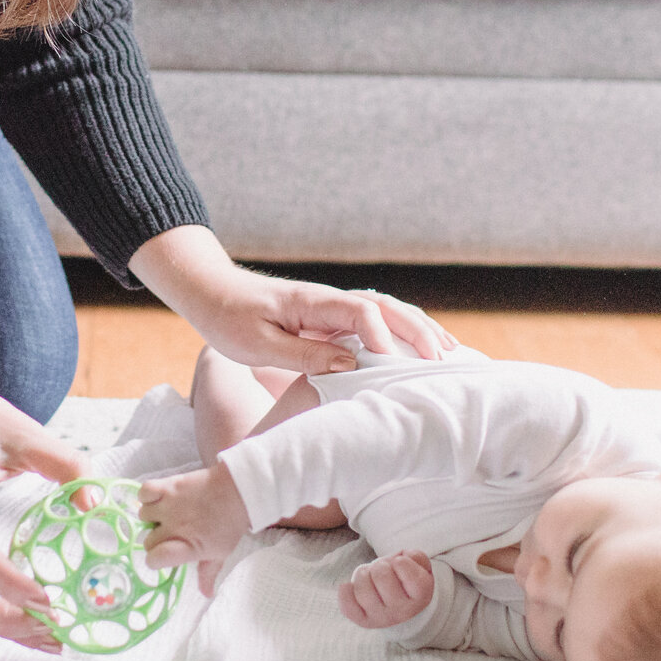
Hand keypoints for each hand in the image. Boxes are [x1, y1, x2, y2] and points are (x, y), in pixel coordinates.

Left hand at [128, 225, 456, 375]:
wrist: (213, 293)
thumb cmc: (230, 319)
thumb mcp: (259, 344)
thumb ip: (304, 355)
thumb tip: (351, 366)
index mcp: (314, 303)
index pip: (362, 314)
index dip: (382, 340)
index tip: (395, 368)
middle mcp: (331, 301)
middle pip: (387, 308)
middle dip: (418, 331)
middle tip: (444, 360)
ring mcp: (334, 309)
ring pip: (388, 312)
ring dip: (418, 329)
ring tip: (448, 352)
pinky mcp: (332, 319)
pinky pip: (376, 322)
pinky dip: (402, 332)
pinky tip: (420, 348)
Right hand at [138, 465, 252, 595]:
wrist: (239, 490)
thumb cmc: (230, 523)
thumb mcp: (221, 553)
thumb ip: (208, 574)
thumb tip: (206, 594)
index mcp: (187, 547)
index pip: (154, 559)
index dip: (155, 560)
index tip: (162, 556)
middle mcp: (174, 528)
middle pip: (147, 540)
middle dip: (156, 540)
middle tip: (169, 533)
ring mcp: (169, 506)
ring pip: (143, 517)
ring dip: (152, 517)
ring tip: (165, 514)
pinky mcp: (168, 486)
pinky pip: (144, 492)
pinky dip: (146, 496)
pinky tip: (157, 499)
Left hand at [338, 549, 435, 628]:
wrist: (404, 607)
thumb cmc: (408, 580)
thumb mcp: (420, 566)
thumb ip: (416, 557)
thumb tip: (401, 557)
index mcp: (421, 595)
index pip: (402, 566)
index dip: (398, 560)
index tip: (400, 564)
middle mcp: (402, 611)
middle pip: (380, 574)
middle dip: (379, 565)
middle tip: (383, 570)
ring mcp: (382, 618)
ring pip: (362, 588)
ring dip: (362, 575)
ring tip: (370, 577)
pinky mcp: (364, 621)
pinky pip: (347, 607)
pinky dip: (345, 592)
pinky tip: (351, 587)